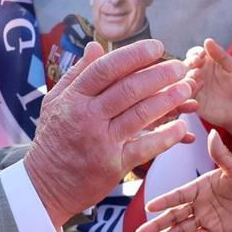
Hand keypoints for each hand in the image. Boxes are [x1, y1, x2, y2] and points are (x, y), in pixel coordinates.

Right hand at [24, 39, 193, 228]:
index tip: (157, 47)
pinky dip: (166, 136)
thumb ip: (77, 74)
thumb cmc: (55, 139)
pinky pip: (145, 147)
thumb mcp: (56, 102)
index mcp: (73, 98)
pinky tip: (182, 126)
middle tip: (180, 66)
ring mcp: (100, 142)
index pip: (106, 69)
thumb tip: (96, 45)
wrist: (44, 186)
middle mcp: (86, 117)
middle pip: (128, 89)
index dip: (134, 55)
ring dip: (168, 100)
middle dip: (159, 74)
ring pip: (140, 115)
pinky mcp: (113, 165)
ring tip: (187, 89)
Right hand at [135, 129, 231, 231]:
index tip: (149, 207)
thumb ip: (221, 153)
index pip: (178, 195)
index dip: (164, 201)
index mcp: (199, 187)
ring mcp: (204, 217)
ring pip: (180, 228)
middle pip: (173, 215)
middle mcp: (198, 203)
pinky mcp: (213, 229)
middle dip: (157, 224)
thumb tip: (212, 133)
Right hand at [183, 38, 231, 132]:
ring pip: (183, 79)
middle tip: (196, 63)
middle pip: (186, 65)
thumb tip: (207, 40)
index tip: (200, 54)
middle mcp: (197, 73)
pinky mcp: (193, 101)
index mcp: (206, 62)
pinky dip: (189, 89)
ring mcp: (194, 87)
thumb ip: (220, 55)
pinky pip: (186, 94)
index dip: (195, 53)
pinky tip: (197, 87)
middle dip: (189, 63)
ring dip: (188, 75)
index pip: (194, 54)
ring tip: (197, 75)